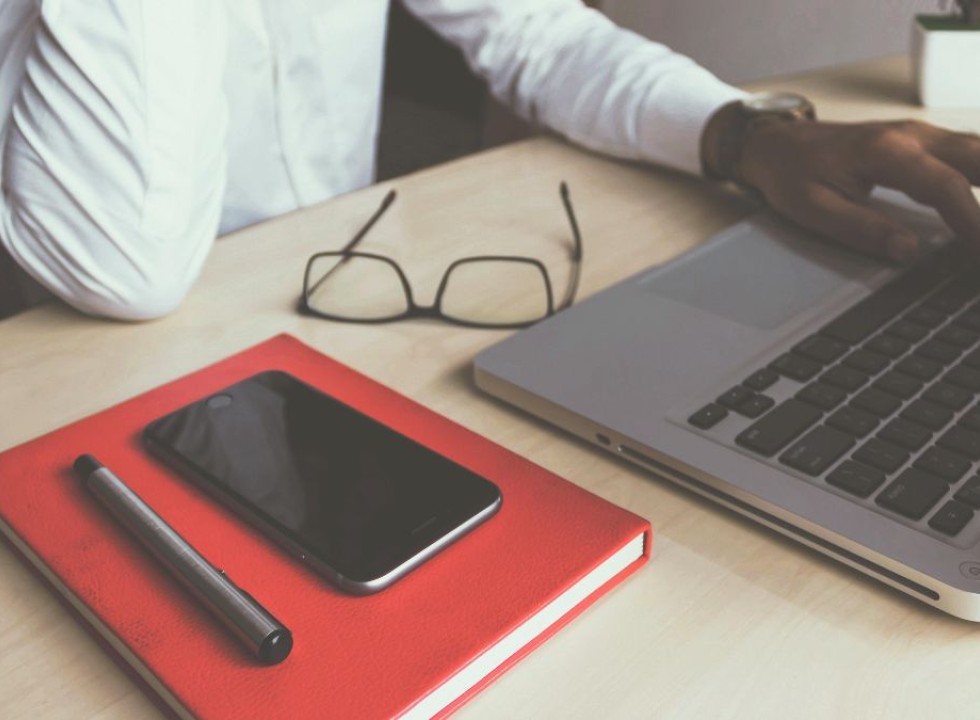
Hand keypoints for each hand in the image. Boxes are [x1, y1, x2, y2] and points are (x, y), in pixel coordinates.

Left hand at [735, 119, 979, 261]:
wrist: (775, 144)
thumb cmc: (790, 173)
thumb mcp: (813, 209)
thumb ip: (861, 229)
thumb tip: (907, 250)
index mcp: (884, 151)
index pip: (945, 186)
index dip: (973, 220)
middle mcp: (910, 134)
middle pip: (977, 157)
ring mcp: (918, 133)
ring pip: (977, 150)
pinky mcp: (920, 140)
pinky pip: (966, 151)